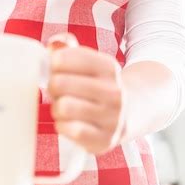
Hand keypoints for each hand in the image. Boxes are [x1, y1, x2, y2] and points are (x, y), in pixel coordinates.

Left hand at [47, 33, 126, 155]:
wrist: (131, 111)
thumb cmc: (99, 83)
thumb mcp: (90, 61)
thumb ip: (68, 47)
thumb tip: (54, 44)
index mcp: (108, 67)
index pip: (62, 58)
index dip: (53, 63)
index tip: (59, 68)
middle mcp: (114, 92)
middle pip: (58, 83)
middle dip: (53, 86)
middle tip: (59, 90)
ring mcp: (112, 118)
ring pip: (62, 107)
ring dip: (56, 107)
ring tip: (65, 105)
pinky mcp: (104, 140)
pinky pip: (68, 130)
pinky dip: (62, 125)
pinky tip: (70, 121)